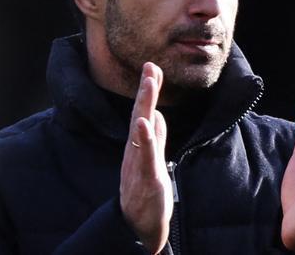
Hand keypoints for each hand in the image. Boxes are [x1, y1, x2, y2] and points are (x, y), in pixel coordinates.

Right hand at [120, 62, 171, 253]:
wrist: (138, 228)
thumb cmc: (146, 196)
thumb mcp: (152, 162)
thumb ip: (155, 140)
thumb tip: (157, 115)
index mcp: (140, 146)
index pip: (145, 112)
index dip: (149, 91)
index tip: (153, 67)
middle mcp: (136, 150)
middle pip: (141, 114)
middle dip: (146, 90)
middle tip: (150, 65)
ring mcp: (139, 163)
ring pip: (141, 129)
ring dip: (145, 104)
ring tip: (149, 82)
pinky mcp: (146, 177)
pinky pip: (145, 155)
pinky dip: (144, 137)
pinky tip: (143, 120)